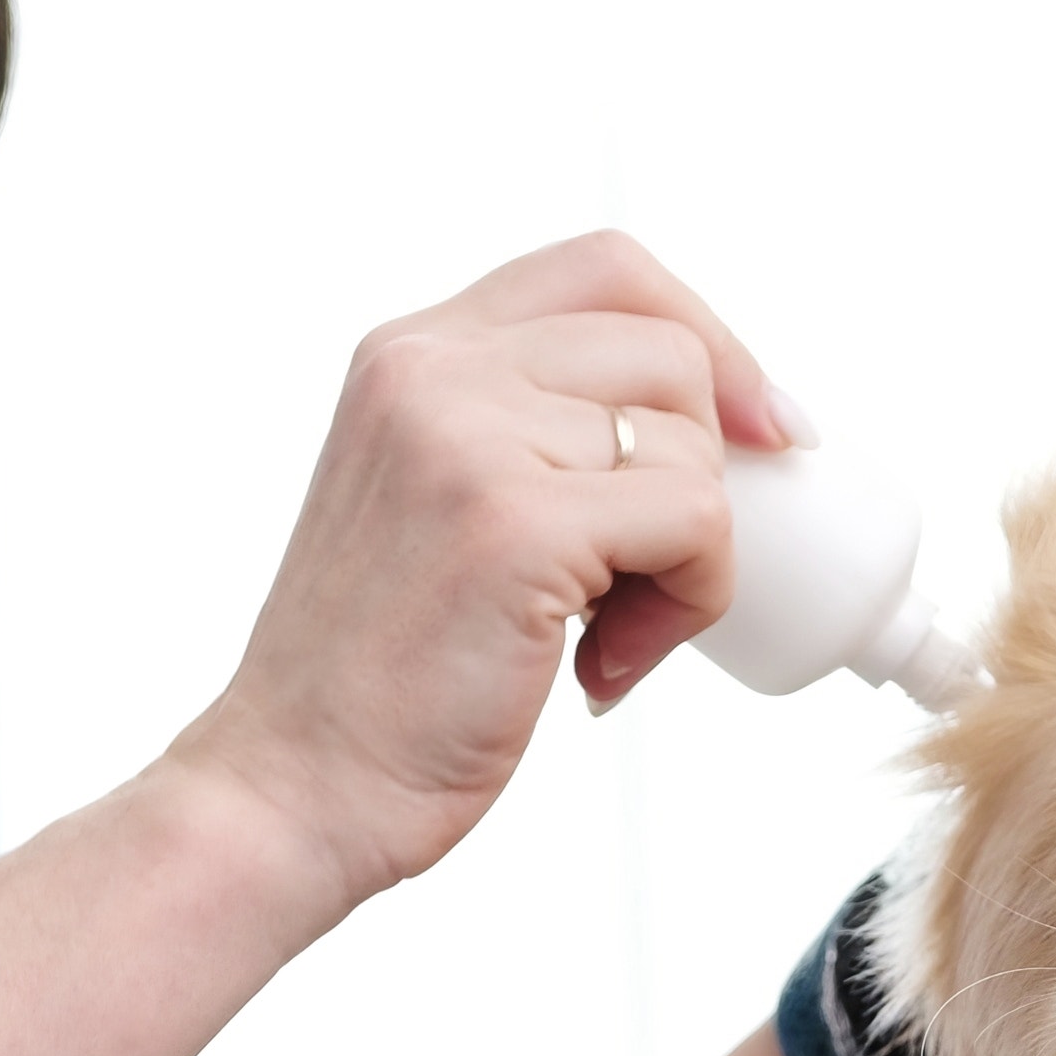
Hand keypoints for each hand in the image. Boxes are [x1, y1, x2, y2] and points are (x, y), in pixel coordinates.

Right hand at [162, 232, 788, 910]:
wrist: (294, 787)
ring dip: (690, 559)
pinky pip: (694, 522)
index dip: (710, 338)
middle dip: (705, 474)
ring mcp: (465, 435)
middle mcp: (428, 367)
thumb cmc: (381, 681)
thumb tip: (709, 424)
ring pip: (692, 445)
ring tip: (608, 636)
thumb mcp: (434, 505)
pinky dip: (690, 602)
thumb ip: (519, 435)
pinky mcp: (511, 521)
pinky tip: (609, 663)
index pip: (608, 268)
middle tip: (647, 582)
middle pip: (669, 352)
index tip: (761, 429)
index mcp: (410, 353)